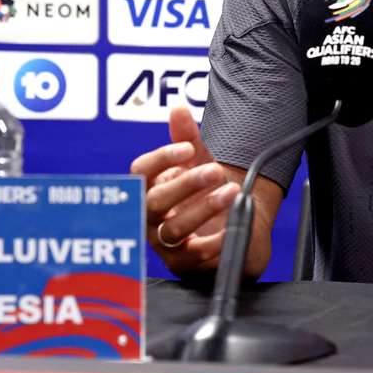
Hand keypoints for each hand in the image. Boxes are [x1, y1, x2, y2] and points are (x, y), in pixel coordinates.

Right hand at [130, 107, 240, 272]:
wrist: (231, 227)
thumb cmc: (206, 193)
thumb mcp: (200, 163)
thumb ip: (188, 138)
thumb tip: (177, 108)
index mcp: (150, 188)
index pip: (140, 172)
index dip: (161, 159)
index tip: (188, 148)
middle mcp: (151, 218)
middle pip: (154, 202)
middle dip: (185, 184)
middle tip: (215, 170)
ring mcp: (165, 243)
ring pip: (174, 229)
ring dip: (202, 209)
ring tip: (231, 192)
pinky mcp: (184, 263)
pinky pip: (195, 255)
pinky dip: (214, 241)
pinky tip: (231, 226)